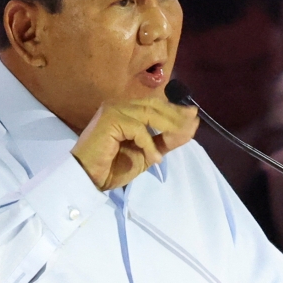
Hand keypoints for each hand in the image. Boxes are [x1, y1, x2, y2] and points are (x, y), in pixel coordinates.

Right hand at [72, 99, 198, 189]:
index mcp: (127, 110)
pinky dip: (149, 144)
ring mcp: (113, 109)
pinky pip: (138, 128)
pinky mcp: (110, 119)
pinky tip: (154, 158)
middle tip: (192, 123)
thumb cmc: (113, 167)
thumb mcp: (148, 153)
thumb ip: (166, 140)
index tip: (194, 116)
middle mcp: (119, 105)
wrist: (89, 178)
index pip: (156, 104)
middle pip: (155, 105)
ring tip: (179, 138)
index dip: (176, 110)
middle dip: (176, 115)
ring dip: (168, 127)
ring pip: (149, 113)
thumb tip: (191, 126)